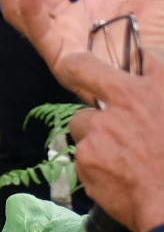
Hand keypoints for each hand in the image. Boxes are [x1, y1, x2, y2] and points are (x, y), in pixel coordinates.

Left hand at [53, 55, 163, 231]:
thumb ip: (161, 102)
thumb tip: (151, 108)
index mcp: (162, 87)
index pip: (144, 56)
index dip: (138, 62)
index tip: (135, 68)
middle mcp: (130, 99)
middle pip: (82, 67)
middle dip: (76, 67)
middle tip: (76, 70)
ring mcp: (103, 126)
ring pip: (82, 121)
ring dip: (94, 133)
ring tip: (121, 155)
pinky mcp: (87, 155)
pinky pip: (84, 153)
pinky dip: (97, 163)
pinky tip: (119, 176)